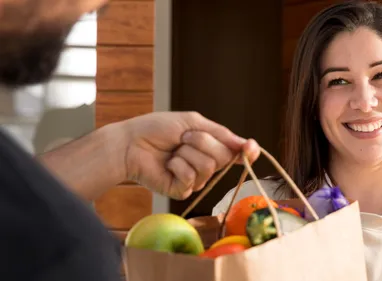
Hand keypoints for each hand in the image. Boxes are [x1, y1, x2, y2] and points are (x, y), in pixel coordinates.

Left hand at [121, 111, 259, 199]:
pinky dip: (177, 165)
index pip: (237, 153)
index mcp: (211, 147)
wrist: (130, 143)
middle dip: (202, 141)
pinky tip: (167, 164)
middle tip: (183, 138)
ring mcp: (195, 180)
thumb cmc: (158, 129)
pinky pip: (191, 178)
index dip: (247, 152)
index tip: (250, 147)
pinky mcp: (182, 191)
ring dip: (186, 152)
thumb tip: (248, 144)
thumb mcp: (192, 123)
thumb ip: (221, 134)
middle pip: (223, 157)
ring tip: (173, 151)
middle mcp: (206, 165)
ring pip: (208, 167)